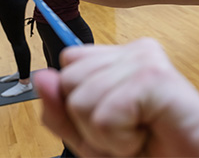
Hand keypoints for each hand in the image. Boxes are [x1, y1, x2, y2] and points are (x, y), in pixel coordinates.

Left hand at [35, 39, 198, 156]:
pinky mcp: (156, 78)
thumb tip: (42, 76)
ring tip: (140, 133)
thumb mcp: (92, 138)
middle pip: (68, 80)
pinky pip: (104, 114)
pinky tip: (147, 133)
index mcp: (121, 57)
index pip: (68, 64)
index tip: (115, 121)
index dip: (78, 105)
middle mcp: (134, 50)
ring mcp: (146, 60)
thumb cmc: (152, 151)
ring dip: (105, 135)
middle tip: (128, 132)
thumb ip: (63, 111)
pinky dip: (119, 139)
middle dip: (88, 121)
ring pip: (81, 99)